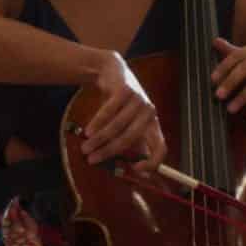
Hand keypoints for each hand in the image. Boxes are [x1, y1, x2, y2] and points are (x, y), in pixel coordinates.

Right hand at [81, 52, 164, 174]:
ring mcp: (139, 100)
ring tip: (85, 148)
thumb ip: (129, 145)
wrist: (112, 72)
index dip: (152, 161)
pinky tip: (87, 132)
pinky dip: (97, 123)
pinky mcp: (126, 90)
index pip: (161, 147)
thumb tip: (132, 173)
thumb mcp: (127, 124)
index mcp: (153, 125)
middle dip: (109, 151)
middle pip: (131, 138)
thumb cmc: (119, 105)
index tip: (135, 170)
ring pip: (117, 126)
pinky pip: (108, 111)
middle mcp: (149, 113)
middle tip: (92, 160)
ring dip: (99, 140)